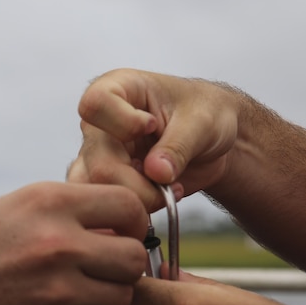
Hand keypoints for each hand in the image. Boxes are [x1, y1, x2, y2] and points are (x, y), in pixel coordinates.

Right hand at [0, 181, 148, 304]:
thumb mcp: (12, 211)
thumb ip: (67, 214)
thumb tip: (122, 226)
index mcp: (49, 203)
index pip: (129, 207)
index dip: (132, 224)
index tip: (120, 234)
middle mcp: (58, 245)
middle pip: (134, 257)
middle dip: (124, 264)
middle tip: (102, 268)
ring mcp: (57, 292)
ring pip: (120, 296)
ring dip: (104, 295)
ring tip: (71, 290)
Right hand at [67, 69, 242, 211]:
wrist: (211, 143)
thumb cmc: (206, 115)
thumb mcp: (203, 122)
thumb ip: (179, 146)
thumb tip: (156, 173)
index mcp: (116, 90)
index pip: (95, 105)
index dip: (124, 123)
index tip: (154, 126)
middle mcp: (98, 126)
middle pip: (98, 162)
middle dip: (137, 184)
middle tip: (171, 184)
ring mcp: (98, 158)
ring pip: (94, 191)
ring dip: (133, 202)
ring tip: (164, 196)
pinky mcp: (106, 186)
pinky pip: (103, 208)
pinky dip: (131, 214)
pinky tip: (158, 202)